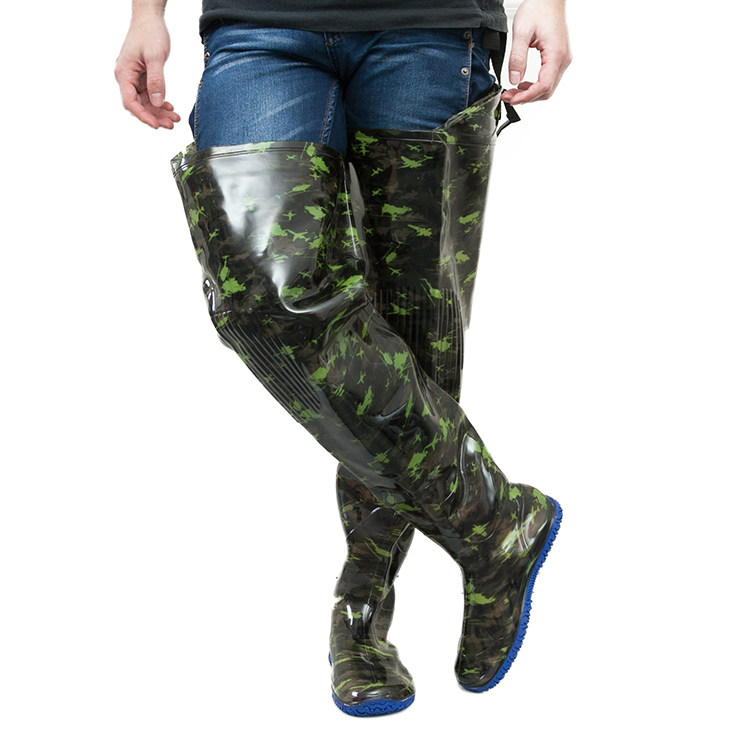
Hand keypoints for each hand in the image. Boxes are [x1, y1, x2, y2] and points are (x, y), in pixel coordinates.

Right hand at [115, 13, 180, 128]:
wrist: (149, 19)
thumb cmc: (150, 32)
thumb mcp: (155, 57)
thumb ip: (156, 80)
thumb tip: (157, 101)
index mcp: (124, 73)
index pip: (130, 102)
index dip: (143, 116)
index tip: (156, 125)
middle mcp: (126, 77)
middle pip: (138, 105)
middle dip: (154, 116)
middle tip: (170, 125)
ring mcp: (133, 77)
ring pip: (145, 102)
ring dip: (159, 111)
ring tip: (174, 118)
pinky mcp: (141, 76)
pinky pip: (149, 94)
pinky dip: (159, 102)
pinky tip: (170, 107)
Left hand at [500, 0, 571, 104]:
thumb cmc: (538, 9)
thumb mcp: (521, 32)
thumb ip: (517, 58)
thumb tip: (513, 79)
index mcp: (556, 54)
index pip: (543, 86)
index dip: (527, 96)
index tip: (512, 99)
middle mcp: (563, 59)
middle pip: (546, 90)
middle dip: (526, 97)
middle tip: (508, 96)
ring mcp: (562, 59)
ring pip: (548, 87)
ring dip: (530, 93)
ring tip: (513, 91)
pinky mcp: (559, 58)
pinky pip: (548, 79)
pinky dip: (535, 86)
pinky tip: (523, 84)